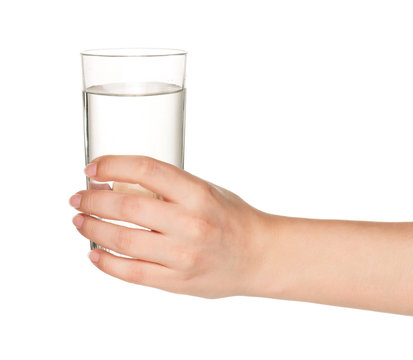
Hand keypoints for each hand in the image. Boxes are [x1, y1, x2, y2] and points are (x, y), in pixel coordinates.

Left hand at [69, 155, 268, 297]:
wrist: (259, 256)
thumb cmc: (233, 219)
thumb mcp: (207, 191)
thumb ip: (170, 188)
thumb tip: (121, 184)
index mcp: (198, 193)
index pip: (145, 170)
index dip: (111, 165)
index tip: (93, 168)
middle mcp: (190, 223)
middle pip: (125, 206)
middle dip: (92, 200)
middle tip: (79, 198)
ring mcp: (182, 255)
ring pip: (121, 241)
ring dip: (92, 229)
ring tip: (80, 221)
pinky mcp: (177, 281)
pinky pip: (131, 273)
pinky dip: (106, 263)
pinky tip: (95, 253)